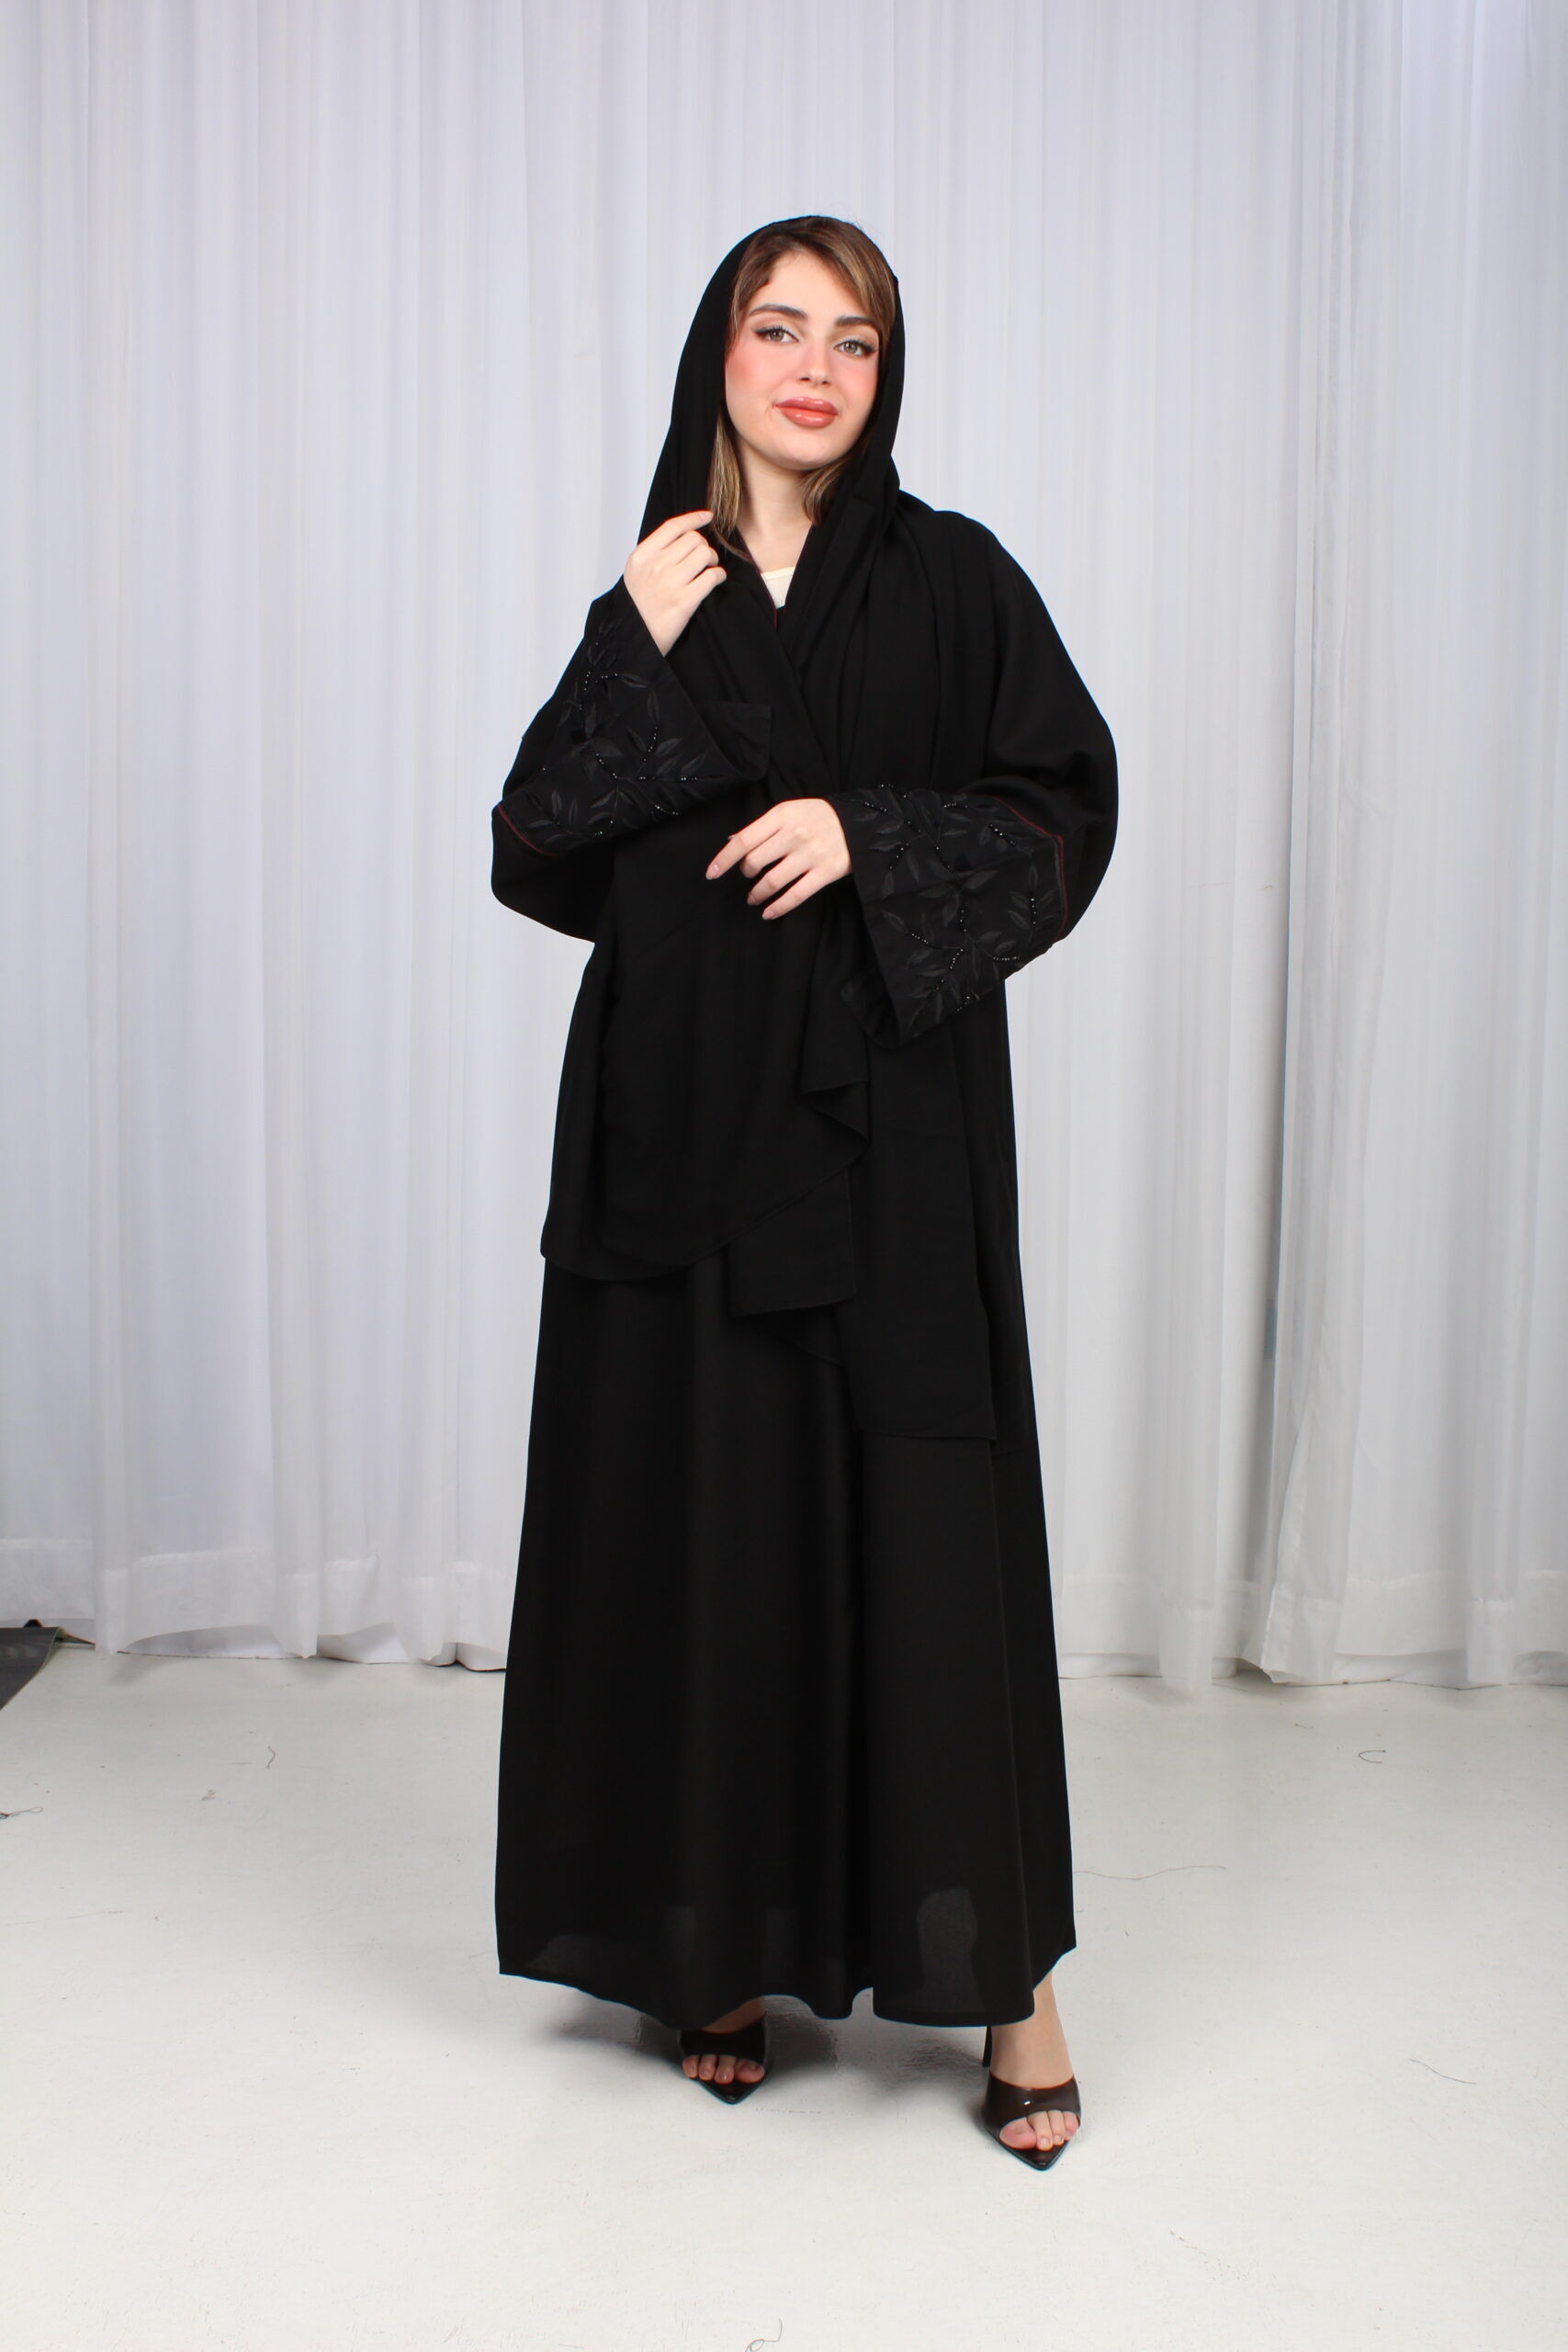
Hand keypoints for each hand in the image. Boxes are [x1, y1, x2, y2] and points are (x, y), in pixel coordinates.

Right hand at [623, 510, 725, 655]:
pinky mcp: (684, 601)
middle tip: (703, 560)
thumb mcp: (637, 572)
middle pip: (693, 539)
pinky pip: (712, 576)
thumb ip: (655, 552)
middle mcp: (655, 566)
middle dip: (703, 547)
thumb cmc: (638, 605)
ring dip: (712, 561)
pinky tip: (714, 581)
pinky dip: (718, 576)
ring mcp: (670, 583)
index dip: (694, 518)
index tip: (707, 516)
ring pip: (705, 554)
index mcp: (642, 556)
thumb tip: (684, 534)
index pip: (673, 527)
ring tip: (707, 570)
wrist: (634, 637)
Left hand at [705, 798, 849, 917]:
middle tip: (748, 877)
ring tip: (753, 898)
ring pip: (772, 881)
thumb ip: (762, 827)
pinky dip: (778, 908)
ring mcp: (810, 855)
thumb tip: (732, 842)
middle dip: (746, 874)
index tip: (711, 874)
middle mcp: (794, 835)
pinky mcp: (825, 873)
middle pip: (755, 862)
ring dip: (757, 894)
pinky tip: (768, 912)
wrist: (862, 822)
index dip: (723, 859)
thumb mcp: (790, 811)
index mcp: (782, 816)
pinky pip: (796, 895)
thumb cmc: (819, 817)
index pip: (744, 840)